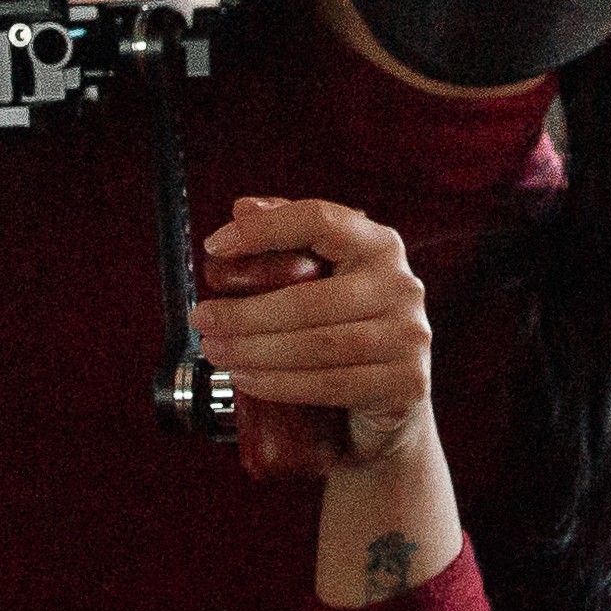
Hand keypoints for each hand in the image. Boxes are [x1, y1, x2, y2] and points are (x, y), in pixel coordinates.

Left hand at [196, 194, 430, 476]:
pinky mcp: (405, 383)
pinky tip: (247, 379)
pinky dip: (280, 384)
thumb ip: (289, 239)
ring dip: (255, 351)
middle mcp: (401, 285)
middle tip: (203, 321)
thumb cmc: (347, 328)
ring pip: (317, 345)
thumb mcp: (323, 277)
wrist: (393, 401)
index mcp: (378, 244)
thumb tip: (242, 209)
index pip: (320, 220)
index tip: (214, 247)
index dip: (264, 230)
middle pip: (309, 298)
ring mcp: (408, 336)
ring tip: (216, 352)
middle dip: (245, 313)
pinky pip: (330, 384)